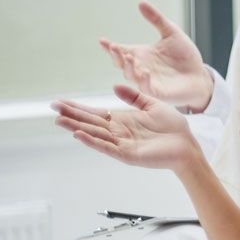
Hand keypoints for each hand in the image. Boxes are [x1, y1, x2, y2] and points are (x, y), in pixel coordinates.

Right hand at [52, 83, 200, 171]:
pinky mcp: (127, 154)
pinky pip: (106, 147)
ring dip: (76, 127)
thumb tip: (115, 85)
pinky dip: (92, 141)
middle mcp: (117, 132)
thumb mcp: (152, 104)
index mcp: (122, 120)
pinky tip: (79, 134)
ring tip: (59, 121)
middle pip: (90, 122)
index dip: (78, 107)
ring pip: (94, 134)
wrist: (187, 144)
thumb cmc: (172, 126)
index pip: (95, 113)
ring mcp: (120, 144)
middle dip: (71, 115)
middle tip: (53, 108)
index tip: (60, 102)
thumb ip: (134, 96)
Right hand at [98, 1, 213, 110]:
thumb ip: (156, 19)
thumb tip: (141, 2)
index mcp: (140, 54)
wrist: (200, 75)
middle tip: (115, 47)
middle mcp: (140, 67)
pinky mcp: (158, 92)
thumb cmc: (184, 55)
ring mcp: (147, 81)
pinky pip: (147, 87)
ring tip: (128, 57)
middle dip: (116, 56)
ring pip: (131, 76)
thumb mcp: (171, 33)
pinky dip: (144, 80)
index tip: (103, 40)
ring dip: (128, 67)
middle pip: (121, 63)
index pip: (120, 50)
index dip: (110, 46)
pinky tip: (145, 73)